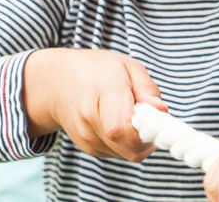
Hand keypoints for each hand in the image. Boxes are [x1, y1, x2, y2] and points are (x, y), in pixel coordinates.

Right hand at [24, 49, 164, 161]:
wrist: (57, 83)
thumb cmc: (96, 70)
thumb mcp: (126, 65)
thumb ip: (147, 88)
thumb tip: (161, 111)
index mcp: (102, 91)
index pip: (122, 127)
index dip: (145, 128)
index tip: (152, 115)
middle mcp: (90, 118)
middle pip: (131, 146)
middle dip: (148, 135)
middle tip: (145, 114)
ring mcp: (88, 137)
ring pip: (130, 153)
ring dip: (139, 140)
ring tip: (129, 115)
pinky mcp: (89, 149)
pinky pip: (120, 154)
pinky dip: (127, 143)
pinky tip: (119, 123)